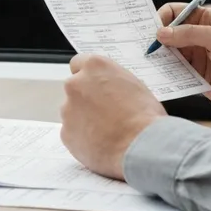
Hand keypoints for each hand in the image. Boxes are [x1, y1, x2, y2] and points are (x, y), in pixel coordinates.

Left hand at [60, 54, 167, 180]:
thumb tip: (110, 90)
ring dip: (83, 119)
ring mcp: (68, 110)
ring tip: (106, 132)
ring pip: (72, 112)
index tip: (95, 87)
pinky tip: (101, 144)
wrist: (141, 146)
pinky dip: (82, 138)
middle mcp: (76, 84)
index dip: (89, 77)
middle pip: (75, 89)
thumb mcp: (135, 86)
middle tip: (105, 113)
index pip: (79, 63)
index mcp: (95, 67)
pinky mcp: (66, 133)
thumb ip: (113, 82)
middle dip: (86, 99)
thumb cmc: (145, 116)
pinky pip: (72, 133)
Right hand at [157, 4, 210, 124]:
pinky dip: (165, 73)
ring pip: (169, 53)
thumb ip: (190, 34)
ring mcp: (197, 57)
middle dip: (155, 39)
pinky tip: (158, 75)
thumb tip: (161, 33)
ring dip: (159, 57)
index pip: (177, 11)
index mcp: (208, 20)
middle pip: (169, 32)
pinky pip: (174, 72)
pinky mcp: (195, 76)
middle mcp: (200, 37)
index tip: (152, 30)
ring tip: (147, 62)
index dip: (162, 18)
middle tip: (143, 47)